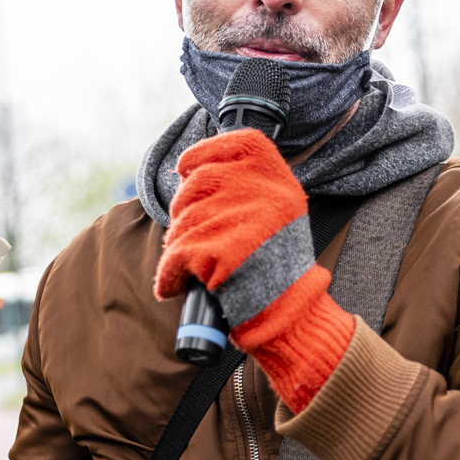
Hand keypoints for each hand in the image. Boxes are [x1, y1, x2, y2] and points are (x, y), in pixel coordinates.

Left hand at [154, 129, 354, 412]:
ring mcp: (243, 221)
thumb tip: (191, 171)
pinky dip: (168, 275)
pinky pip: (175, 255)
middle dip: (183, 209)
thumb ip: (246, 186)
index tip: (184, 166)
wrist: (291, 315)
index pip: (234, 144)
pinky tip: (173, 286)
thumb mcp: (276, 212)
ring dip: (177, 245)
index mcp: (279, 179)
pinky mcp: (221, 252)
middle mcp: (265, 194)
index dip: (202, 152)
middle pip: (197, 183)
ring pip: (182, 222)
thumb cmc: (276, 265)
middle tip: (191, 233)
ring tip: (195, 264)